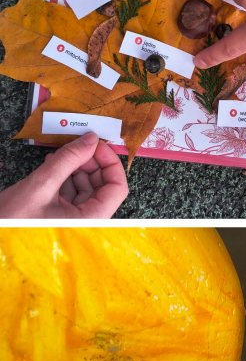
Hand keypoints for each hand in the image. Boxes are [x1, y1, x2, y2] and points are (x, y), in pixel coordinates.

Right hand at [0, 133, 128, 218]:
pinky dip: (65, 175)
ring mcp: (76, 218)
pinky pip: (72, 191)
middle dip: (91, 162)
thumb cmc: (12, 219)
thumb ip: (68, 160)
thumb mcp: (41, 185)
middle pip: (103, 185)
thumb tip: (90, 139)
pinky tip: (54, 163)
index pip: (117, 188)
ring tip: (61, 153)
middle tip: (77, 145)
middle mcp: (88, 220)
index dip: (110, 163)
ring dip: (76, 167)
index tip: (97, 144)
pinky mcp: (63, 214)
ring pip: (87, 186)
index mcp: (91, 219)